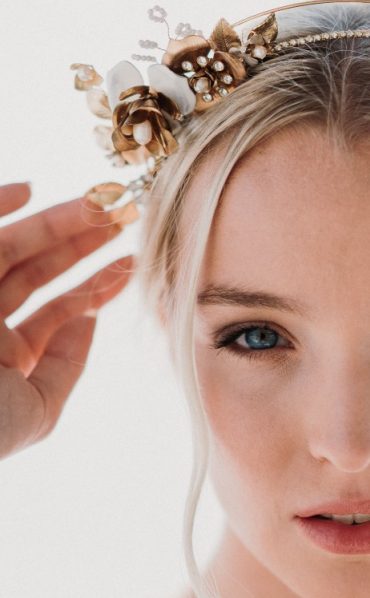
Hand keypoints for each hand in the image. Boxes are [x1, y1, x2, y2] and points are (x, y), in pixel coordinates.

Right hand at [0, 182, 133, 459]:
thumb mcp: (39, 409)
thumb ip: (67, 365)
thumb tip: (88, 319)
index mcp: (5, 353)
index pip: (58, 310)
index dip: (95, 285)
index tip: (129, 263)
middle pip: (37, 270)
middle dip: (81, 244)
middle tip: (123, 218)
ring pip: (11, 248)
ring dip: (54, 222)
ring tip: (100, 203)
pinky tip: (29, 188)